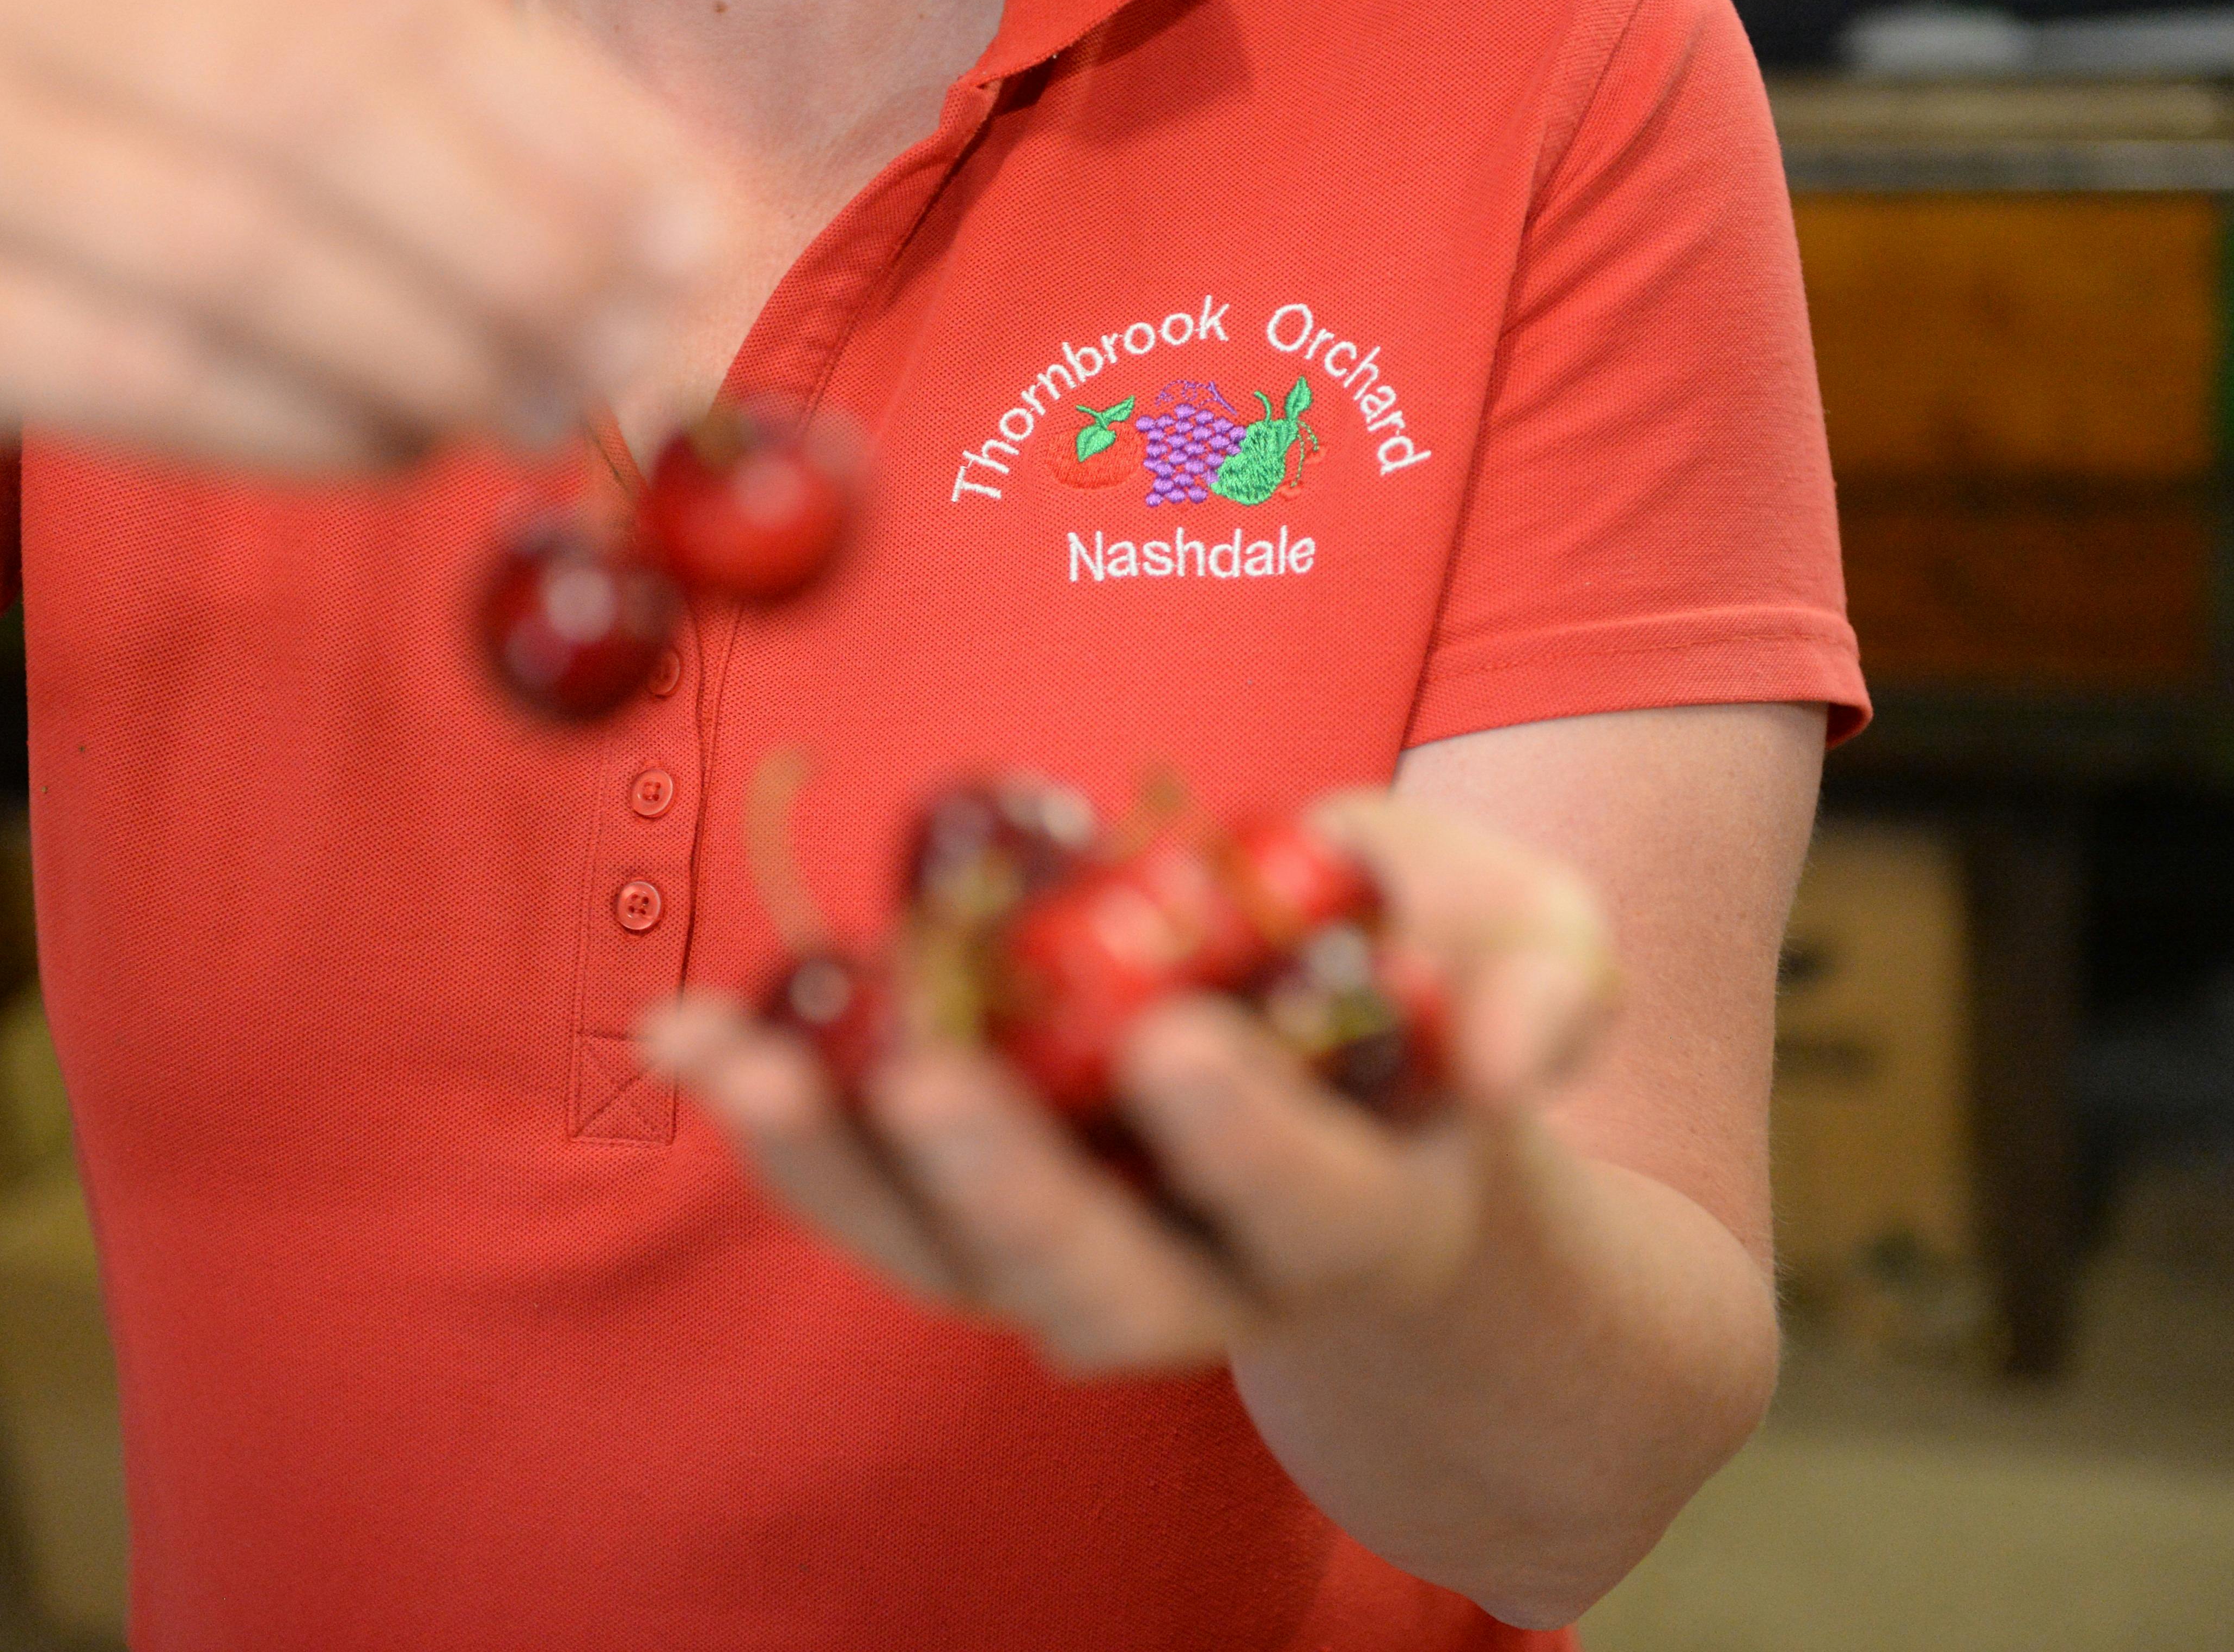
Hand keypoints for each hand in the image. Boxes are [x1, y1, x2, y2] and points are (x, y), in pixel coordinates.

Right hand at [0, 0, 724, 497]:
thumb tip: (677, 240)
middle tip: (624, 356)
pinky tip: (397, 453)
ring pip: (235, 249)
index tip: (695, 236)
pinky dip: (303, 427)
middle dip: (508, 245)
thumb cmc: (86, 193)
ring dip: (423, 351)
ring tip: (534, 419)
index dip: (569, 123)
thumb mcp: (243, 111)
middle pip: (318, 105)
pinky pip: (145, 375)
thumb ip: (441, 144)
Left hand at [642, 791, 1617, 1375]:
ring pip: (950, 1264)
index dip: (1244, 1144)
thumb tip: (1512, 1054)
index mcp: (1362, 1214)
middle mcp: (1209, 1276)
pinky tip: (686, 1032)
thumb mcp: (1535, 943)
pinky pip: (871, 1189)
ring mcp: (1076, 1254)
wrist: (1373, 1092)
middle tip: (927, 1074)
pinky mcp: (977, 1210)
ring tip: (733, 1059)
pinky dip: (777, 1117)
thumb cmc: (1445, 992)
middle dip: (1010, 1191)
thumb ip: (1547, 984)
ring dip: (834, 1167)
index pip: (1310, 1210)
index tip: (1174, 1040)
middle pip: (1101, 1290)